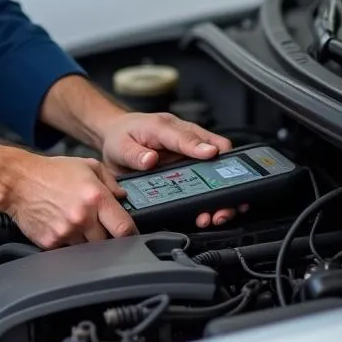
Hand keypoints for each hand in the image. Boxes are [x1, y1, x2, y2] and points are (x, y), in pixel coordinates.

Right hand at [3, 153, 136, 248]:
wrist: (17, 181)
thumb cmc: (50, 172)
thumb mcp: (86, 166)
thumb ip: (110, 180)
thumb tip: (123, 196)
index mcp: (95, 198)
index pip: (125, 228)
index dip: (130, 233)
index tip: (129, 234)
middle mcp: (82, 217)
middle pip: (108, 242)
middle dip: (106, 236)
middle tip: (96, 225)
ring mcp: (66, 232)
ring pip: (88, 249)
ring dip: (86, 240)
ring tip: (75, 223)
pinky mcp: (51, 242)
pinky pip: (67, 250)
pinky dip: (67, 242)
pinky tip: (61, 226)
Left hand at [99, 112, 245, 227]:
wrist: (117, 136)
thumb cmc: (122, 137)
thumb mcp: (120, 145)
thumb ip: (134, 153)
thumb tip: (150, 159)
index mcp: (165, 127)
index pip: (187, 135)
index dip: (199, 146)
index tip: (210, 155)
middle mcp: (184, 137)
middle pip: (216, 152)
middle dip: (224, 177)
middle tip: (221, 201)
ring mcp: (191, 152)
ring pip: (218, 168)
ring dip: (222, 193)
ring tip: (217, 214)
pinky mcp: (191, 165)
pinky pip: (209, 180)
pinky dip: (212, 198)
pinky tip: (207, 213)